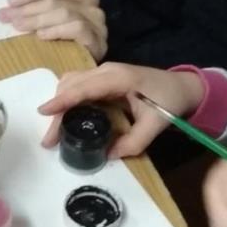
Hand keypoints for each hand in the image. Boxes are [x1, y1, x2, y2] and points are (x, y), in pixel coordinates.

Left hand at [0, 0, 107, 59]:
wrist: (84, 75)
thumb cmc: (66, 46)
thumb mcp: (54, 22)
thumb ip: (53, 1)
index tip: (10, 1)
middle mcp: (94, 8)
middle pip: (57, 0)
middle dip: (28, 8)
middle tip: (6, 16)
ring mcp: (98, 25)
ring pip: (65, 13)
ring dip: (38, 19)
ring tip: (19, 27)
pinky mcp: (98, 41)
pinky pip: (76, 28)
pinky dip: (56, 30)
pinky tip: (41, 36)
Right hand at [37, 60, 204, 156]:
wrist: (182, 86)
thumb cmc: (170, 101)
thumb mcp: (156, 125)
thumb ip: (133, 142)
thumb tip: (107, 156)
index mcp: (119, 78)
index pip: (83, 87)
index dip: (62, 100)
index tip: (43, 113)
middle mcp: (106, 71)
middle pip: (71, 85)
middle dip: (57, 110)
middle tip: (50, 140)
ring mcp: (104, 72)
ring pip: (72, 83)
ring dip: (61, 104)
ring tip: (56, 132)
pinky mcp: (104, 79)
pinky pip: (79, 85)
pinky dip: (69, 100)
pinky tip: (68, 119)